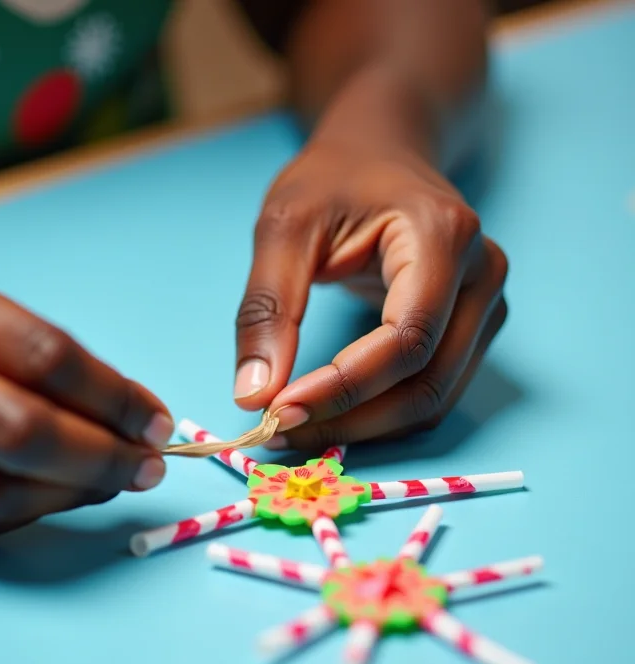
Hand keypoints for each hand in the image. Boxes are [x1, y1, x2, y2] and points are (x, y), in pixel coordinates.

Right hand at [0, 252, 172, 541]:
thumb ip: (22, 343)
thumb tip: (119, 406)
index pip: (47, 357)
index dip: (116, 398)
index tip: (156, 421)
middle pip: (24, 434)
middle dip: (104, 459)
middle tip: (148, 465)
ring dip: (68, 496)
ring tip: (108, 483)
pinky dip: (17, 516)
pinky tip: (50, 498)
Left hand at [233, 140, 506, 450]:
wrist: (381, 153)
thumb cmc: (335, 178)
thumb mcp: (285, 224)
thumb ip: (269, 307)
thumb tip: (255, 395)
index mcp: (445, 238)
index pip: (405, 340)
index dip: (344, 387)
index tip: (279, 409)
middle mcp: (482, 276)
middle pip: (427, 383)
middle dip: (350, 419)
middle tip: (280, 431)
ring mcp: (486, 306)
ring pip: (434, 399)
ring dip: (365, 427)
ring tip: (298, 427)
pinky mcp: (473, 328)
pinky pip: (433, 391)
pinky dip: (381, 413)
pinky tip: (332, 412)